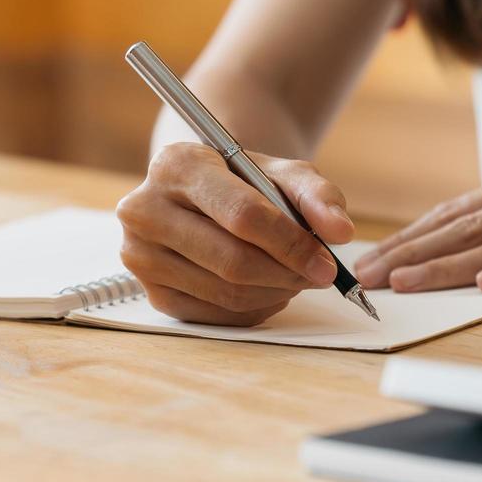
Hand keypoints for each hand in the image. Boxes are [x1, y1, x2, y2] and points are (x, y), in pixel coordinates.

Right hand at [117, 143, 354, 325]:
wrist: (197, 194)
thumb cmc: (242, 181)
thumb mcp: (280, 172)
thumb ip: (317, 195)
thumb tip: (340, 232)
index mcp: (176, 165)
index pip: (242, 215)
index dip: (291, 243)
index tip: (328, 262)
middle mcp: (145, 209)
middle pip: (233, 261)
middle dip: (288, 274)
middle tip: (319, 275)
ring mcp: (141, 255)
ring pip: (226, 293)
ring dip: (275, 292)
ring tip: (294, 276)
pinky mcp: (152, 293)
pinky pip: (216, 315)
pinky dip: (254, 308)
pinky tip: (268, 288)